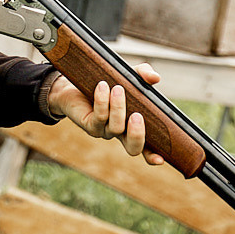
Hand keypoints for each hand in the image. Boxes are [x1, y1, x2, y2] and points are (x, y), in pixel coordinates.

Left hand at [45, 61, 166, 163]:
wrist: (74, 83)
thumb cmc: (107, 82)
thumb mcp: (128, 76)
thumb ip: (143, 75)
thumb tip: (155, 77)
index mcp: (132, 126)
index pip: (146, 146)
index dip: (153, 155)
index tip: (160, 159)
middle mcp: (119, 133)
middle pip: (132, 148)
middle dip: (137, 134)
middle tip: (137, 116)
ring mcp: (103, 131)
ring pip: (116, 128)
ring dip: (118, 108)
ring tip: (117, 88)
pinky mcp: (89, 125)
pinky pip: (99, 117)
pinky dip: (102, 101)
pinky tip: (102, 87)